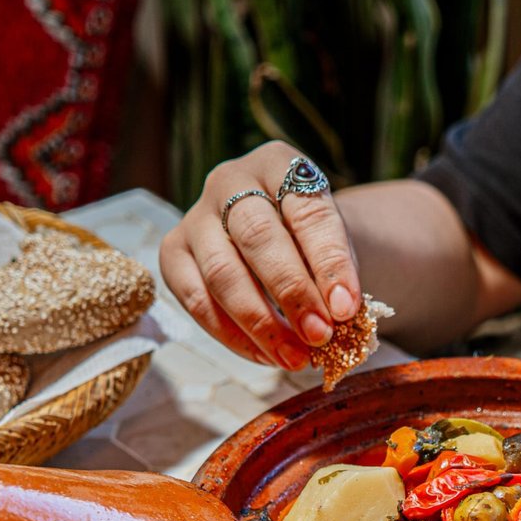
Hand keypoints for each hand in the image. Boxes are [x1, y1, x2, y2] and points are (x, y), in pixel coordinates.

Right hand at [159, 142, 361, 368]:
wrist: (276, 233)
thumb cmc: (311, 240)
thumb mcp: (335, 243)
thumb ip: (338, 275)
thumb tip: (339, 319)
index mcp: (279, 164)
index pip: (307, 211)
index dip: (329, 263)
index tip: (347, 309)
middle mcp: (229, 180)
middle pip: (256, 238)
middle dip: (292, 293)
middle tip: (320, 336)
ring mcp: (195, 216)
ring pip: (222, 274)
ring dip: (261, 324)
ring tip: (296, 357)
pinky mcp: (173, 252)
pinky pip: (196, 301)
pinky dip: (233, 337)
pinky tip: (266, 356)